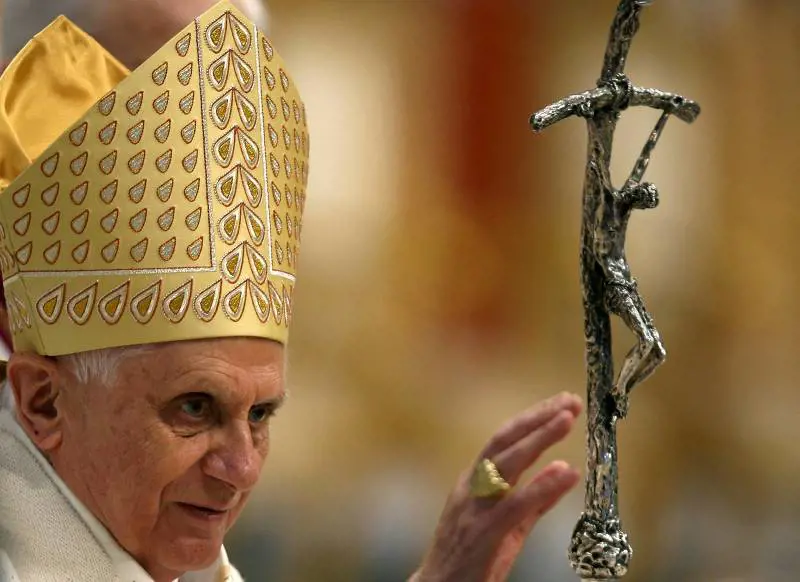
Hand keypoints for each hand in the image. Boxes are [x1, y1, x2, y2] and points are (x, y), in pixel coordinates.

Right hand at [410, 392, 582, 581]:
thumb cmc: (471, 558)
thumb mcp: (507, 524)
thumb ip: (535, 498)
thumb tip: (564, 471)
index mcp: (474, 480)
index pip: (505, 439)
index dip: (534, 418)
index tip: (562, 403)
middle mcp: (471, 486)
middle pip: (505, 441)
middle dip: (538, 418)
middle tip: (570, 402)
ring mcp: (474, 508)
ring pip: (506, 463)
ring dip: (539, 438)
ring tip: (567, 421)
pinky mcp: (483, 534)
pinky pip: (514, 505)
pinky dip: (540, 486)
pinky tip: (564, 473)